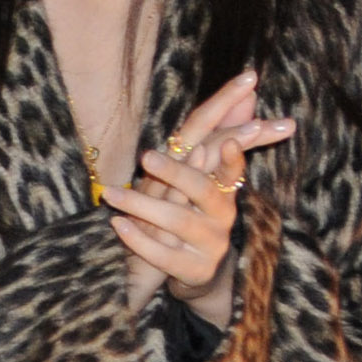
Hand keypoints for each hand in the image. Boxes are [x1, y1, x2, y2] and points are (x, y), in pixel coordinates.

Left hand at [101, 69, 295, 315]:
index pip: (232, 168)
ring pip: (177, 222)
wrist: (200, 272)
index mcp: (227, 190)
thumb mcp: (210, 177)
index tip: (228, 144)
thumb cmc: (199, 214)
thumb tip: (251, 89)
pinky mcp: (193, 271)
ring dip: (141, 205)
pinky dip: (139, 240)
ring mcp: (210, 245)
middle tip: (147, 157)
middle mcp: (223, 216)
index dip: (232, 157)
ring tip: (109, 194)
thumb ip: (225, 133)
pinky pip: (163, 255)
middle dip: (176, 173)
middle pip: (202, 191)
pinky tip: (118, 225)